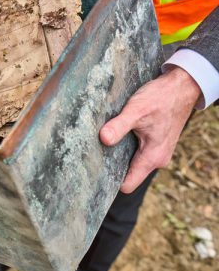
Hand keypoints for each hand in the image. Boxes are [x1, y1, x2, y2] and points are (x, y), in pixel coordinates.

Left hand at [99, 67, 199, 193]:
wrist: (181, 86)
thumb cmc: (161, 98)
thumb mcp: (136, 110)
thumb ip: (119, 126)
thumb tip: (103, 139)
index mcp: (152, 157)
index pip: (128, 184)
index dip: (110, 183)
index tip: (92, 174)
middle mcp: (156, 158)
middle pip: (127, 174)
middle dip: (110, 167)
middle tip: (89, 157)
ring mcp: (156, 151)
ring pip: (131, 162)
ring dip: (117, 155)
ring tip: (98, 145)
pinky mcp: (154, 142)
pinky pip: (136, 151)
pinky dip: (124, 146)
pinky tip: (113, 135)